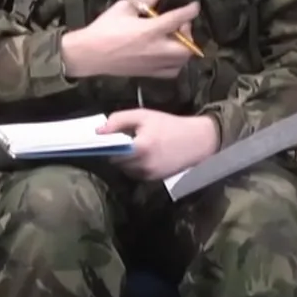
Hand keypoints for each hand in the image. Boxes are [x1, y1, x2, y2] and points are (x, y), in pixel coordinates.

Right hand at [61, 0, 198, 79]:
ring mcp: (153, 63)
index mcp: (149, 31)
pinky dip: (176, 63)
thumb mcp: (124, 8)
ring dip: (184, 48)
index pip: (178, 19)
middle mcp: (155, 49)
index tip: (194, 6)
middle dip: (188, 34)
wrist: (89, 53)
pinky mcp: (148, 73)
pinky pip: (172, 71)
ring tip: (175, 39)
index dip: (190, 10)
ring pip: (182, 60)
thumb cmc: (103, 32)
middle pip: (187, 46)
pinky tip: (169, 54)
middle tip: (180, 25)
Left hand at [101, 110, 218, 181]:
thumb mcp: (143, 115)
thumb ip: (119, 120)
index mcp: (139, 148)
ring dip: (125, 159)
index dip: (105, 145)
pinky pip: (134, 173)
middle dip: (116, 150)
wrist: (197, 141)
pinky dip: (135, 165)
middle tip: (124, 139)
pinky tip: (145, 154)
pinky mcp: (153, 180)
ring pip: (124, 168)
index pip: (110, 151)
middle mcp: (142, 165)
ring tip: (137, 145)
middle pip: (115, 161)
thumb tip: (98, 130)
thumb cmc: (170, 125)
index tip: (102, 139)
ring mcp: (148, 175)